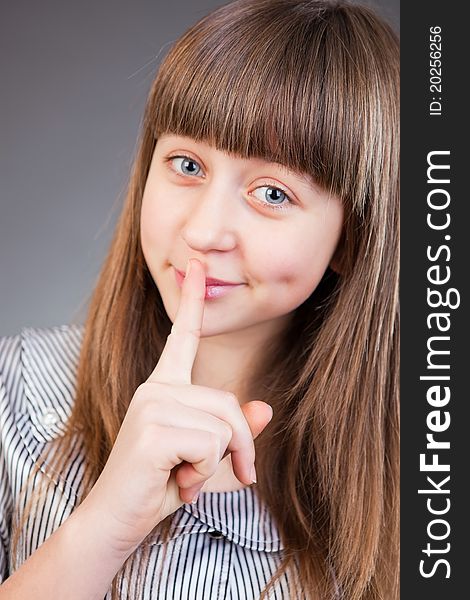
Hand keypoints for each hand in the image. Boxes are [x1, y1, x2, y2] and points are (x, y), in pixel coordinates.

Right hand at [78, 258, 273, 557]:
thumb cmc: (159, 485)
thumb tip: (265, 408)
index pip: (184, 335)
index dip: (193, 299)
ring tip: (187, 477)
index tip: (195, 263)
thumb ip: (234, 432)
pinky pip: (210, 445)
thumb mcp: (206, 457)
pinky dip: (204, 473)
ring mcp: (151, 403)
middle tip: (233, 476)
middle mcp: (155, 387)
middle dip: (241, 446)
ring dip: (218, 464)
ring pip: (224, 425)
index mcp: (164, 386)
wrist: (115, 520)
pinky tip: (178, 482)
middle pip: (229, 403)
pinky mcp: (152, 427)